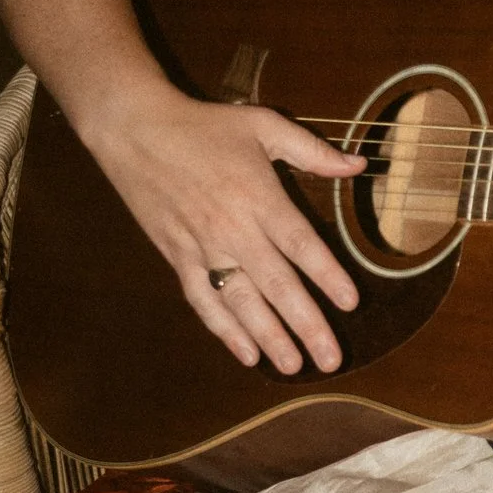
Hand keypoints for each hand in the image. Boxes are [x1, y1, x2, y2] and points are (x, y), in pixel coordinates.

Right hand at [88, 89, 364, 376]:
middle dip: (305, 324)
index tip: (350, 302)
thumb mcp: (262, 125)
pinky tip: (246, 354)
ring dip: (268, 337)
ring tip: (293, 366)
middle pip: (276, 284)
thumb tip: (358, 164)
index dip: (326, 274)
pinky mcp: (177, 256)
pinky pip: (202, 300)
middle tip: (330, 359)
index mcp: (259, 196)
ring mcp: (202, 246)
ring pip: (239, 301)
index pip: (300, 243)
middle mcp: (232, 228)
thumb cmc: (204, 126)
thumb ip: (312, 150)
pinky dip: (223, 329)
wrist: (134, 131)